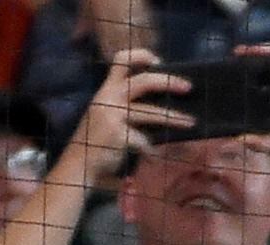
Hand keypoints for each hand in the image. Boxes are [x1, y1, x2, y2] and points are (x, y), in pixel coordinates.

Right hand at [76, 49, 194, 168]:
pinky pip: (144, 141)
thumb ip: (126, 104)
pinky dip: (151, 150)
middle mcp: (108, 98)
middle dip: (168, 82)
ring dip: (173, 118)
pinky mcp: (117, 136)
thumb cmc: (99, 141)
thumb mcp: (108, 115)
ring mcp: (112, 116)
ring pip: (150, 113)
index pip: (121, 60)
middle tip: (188, 87)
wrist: (79, 165)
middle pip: (143, 81)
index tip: (159, 61)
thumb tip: (162, 100)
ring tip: (190, 122)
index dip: (141, 55)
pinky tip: (152, 157)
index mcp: (106, 89)